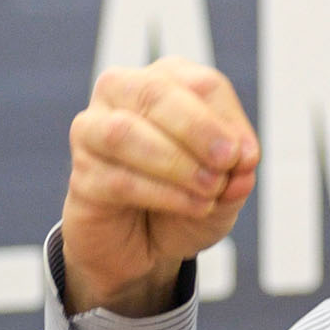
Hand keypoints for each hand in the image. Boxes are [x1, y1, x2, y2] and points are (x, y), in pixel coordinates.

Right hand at [60, 61, 258, 316]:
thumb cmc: (185, 201)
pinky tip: (193, 206)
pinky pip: (118, 179)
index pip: (200, 84)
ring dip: (175, 162)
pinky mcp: (81, 176)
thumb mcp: (225, 188)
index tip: (248, 159)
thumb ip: (237, 173)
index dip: (228, 120)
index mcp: (165, 81)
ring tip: (210, 189)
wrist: (145, 248)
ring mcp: (92, 132)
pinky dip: (163, 194)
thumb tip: (242, 165)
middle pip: (155, 92)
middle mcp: (121, 94)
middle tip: (228, 162)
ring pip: (124, 132)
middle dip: (197, 127)